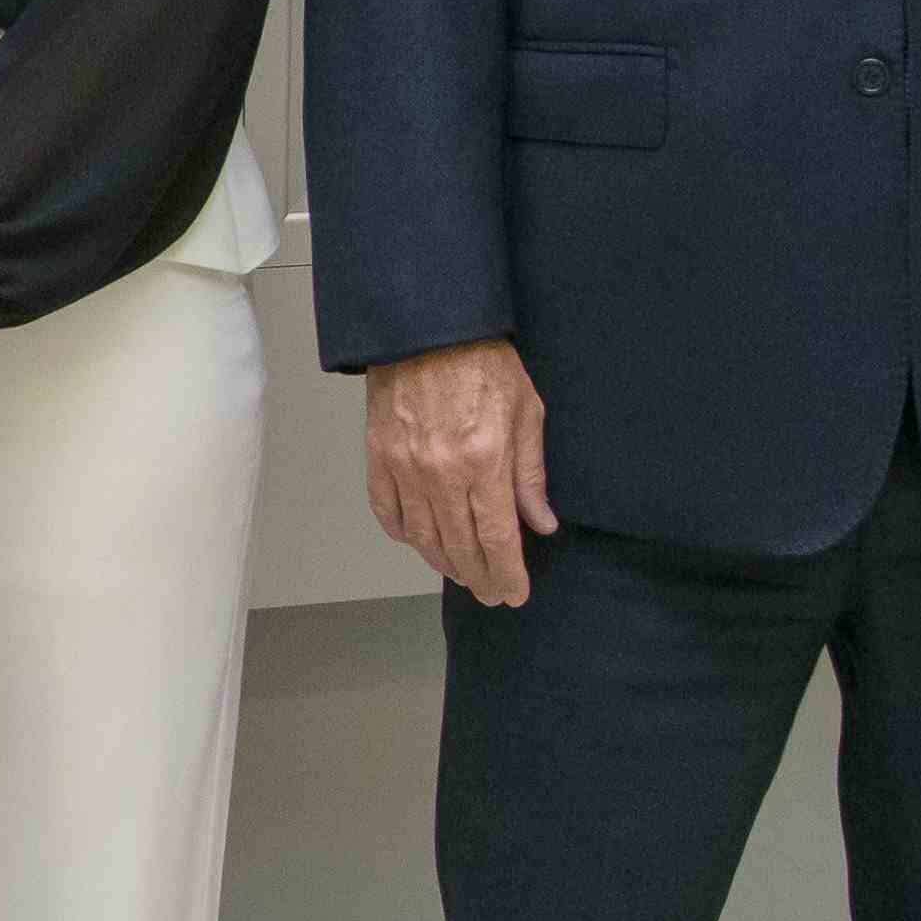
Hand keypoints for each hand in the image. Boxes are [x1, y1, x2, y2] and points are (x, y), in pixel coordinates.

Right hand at [366, 337, 555, 605]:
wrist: (427, 327)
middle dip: (480, 577)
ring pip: (423, 537)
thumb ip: (532, 474)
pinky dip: (403, 533)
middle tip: (493, 592)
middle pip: (460, 546)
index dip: (508, 574)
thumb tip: (541, 522)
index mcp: (484, 461)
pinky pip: (387, 511)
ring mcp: (405, 467)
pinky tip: (420, 541)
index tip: (515, 593)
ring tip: (462, 572)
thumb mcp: (528, 411)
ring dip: (444, 563)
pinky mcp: (379, 456)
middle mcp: (441, 472)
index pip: (498, 538)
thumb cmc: (482, 360)